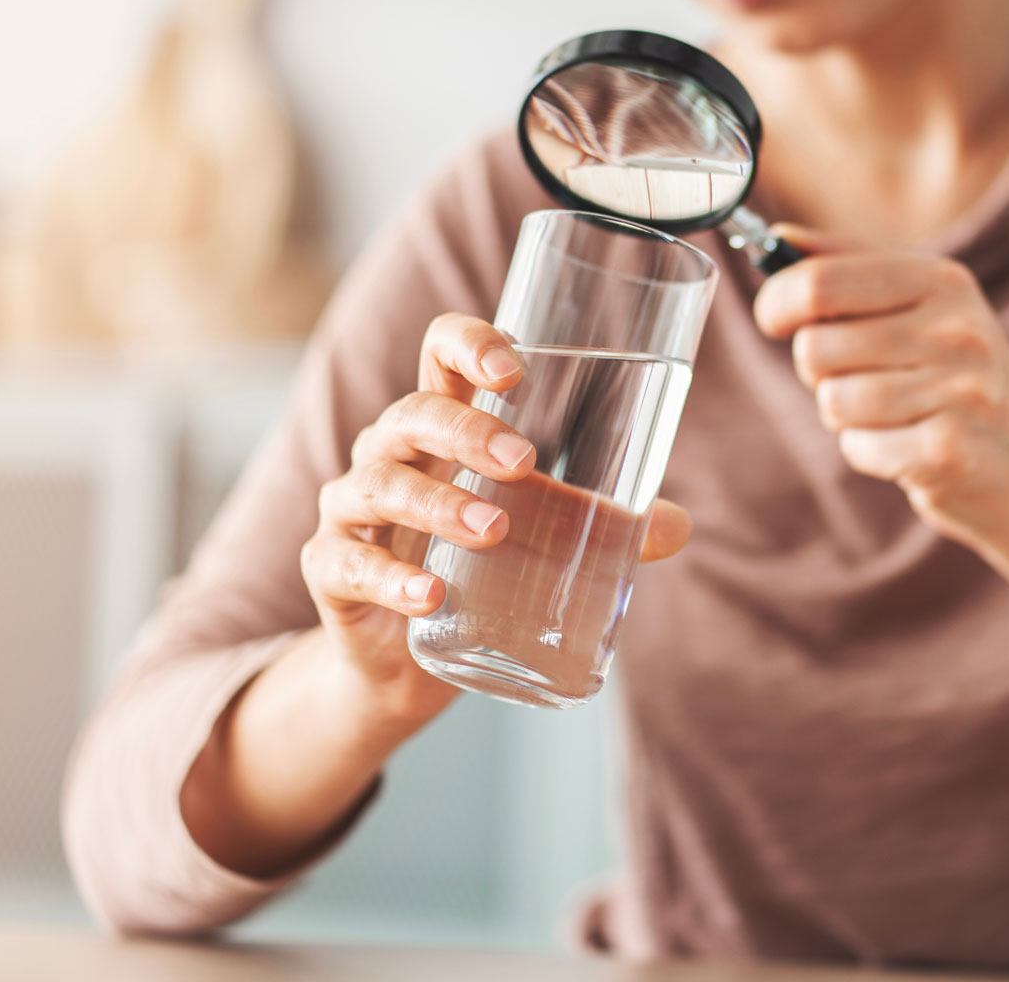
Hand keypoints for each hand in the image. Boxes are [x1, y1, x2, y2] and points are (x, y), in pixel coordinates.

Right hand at [301, 313, 693, 729]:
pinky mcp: (331, 570)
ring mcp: (352, 510)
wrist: (402, 664)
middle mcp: (389, 455)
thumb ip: (605, 528)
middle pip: (412, 415)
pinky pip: (351, 563)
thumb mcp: (541, 540)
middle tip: (524, 464)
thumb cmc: (473, 571)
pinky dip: (392, 577)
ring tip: (493, 532)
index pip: (441, 356)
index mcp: (441, 430)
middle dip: (466, 433)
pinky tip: (429, 594)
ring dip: (438, 504)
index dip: (470, 345)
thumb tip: (677, 527)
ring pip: (380, 484)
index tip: (514, 371)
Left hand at [752, 228, 1008, 556]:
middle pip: (815, 346)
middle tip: (865, 380)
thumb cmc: (964, 386)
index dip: (776, 304)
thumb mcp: (925, 310)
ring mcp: (961, 390)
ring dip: (847, 418)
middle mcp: (958, 328)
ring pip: (832, 401)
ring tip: (896, 417)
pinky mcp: (951, 450)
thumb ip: (852, 268)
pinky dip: (870, 454)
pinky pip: (858, 446)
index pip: (819, 281)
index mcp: (944, 280)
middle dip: (820, 372)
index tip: (775, 320)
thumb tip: (778, 237)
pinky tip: (910, 451)